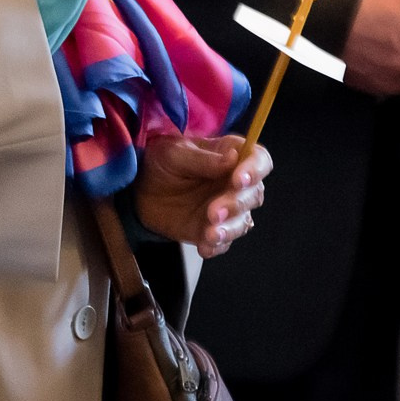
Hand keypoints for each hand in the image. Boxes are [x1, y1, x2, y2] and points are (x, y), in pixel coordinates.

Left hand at [131, 134, 270, 258]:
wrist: (140, 191)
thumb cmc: (161, 163)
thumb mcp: (173, 154)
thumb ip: (201, 159)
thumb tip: (232, 159)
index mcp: (231, 155)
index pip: (258, 159)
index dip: (255, 169)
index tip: (240, 179)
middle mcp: (234, 183)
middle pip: (254, 194)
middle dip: (237, 204)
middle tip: (214, 211)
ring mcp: (227, 209)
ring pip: (243, 221)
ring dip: (230, 228)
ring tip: (210, 233)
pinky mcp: (214, 230)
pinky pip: (224, 242)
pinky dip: (217, 246)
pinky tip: (204, 246)